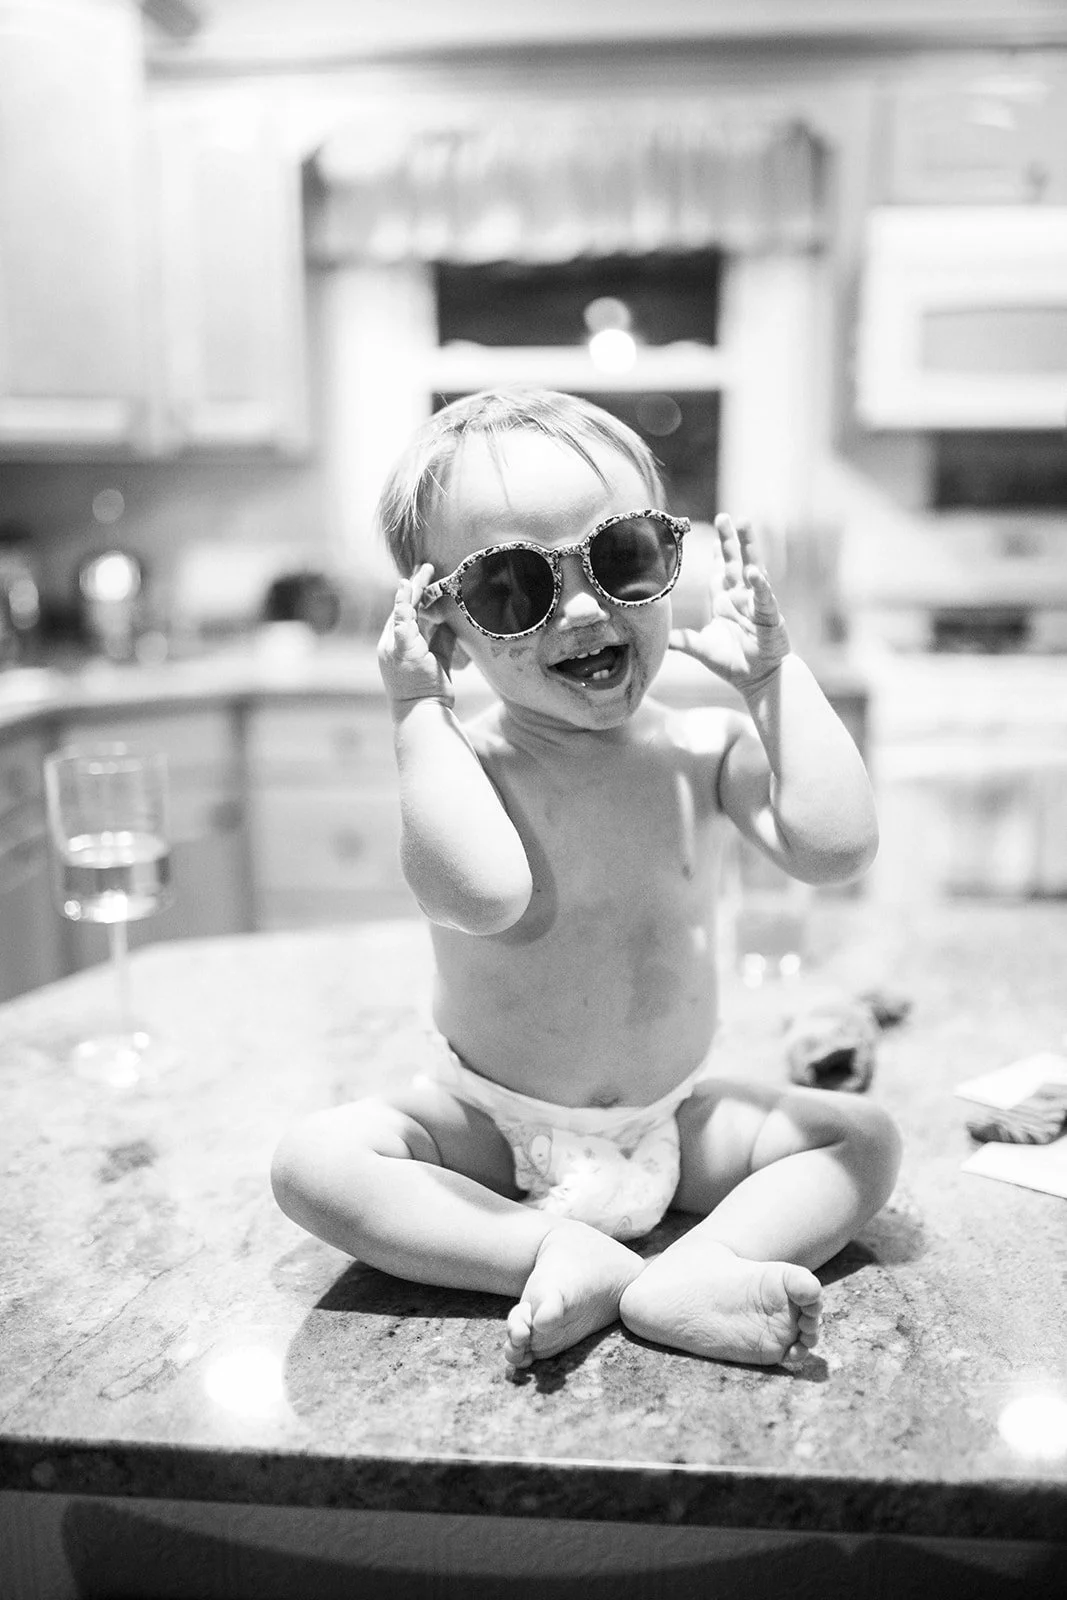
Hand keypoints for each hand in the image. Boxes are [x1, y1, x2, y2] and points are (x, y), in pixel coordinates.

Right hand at [377, 563, 455, 711]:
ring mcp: (392, 647)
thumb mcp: (437, 659)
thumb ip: (440, 639)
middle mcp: (389, 645)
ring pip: (401, 610)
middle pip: (400, 609)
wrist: (422, 713)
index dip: (412, 598)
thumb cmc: (430, 692)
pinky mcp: (402, 648)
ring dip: (412, 588)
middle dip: (412, 587)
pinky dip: (404, 601)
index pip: (403, 617)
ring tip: (423, 571)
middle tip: (424, 568)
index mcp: (396, 648)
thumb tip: (449, 620)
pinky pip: (401, 619)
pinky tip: (409, 585)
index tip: (422, 581)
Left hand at [669, 514, 789, 692]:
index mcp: (724, 602)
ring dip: (748, 547)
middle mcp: (741, 598)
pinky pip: (764, 597)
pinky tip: (755, 572)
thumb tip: (659, 639)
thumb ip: (682, 641)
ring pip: (753, 569)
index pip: (719, 571)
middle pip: (734, 562)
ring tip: (744, 524)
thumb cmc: (733, 663)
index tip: (712, 532)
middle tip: (723, 517)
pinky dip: (760, 585)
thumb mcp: (701, 648)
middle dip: (729, 539)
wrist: (758, 681)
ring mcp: (756, 604)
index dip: (716, 552)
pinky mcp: (769, 616)